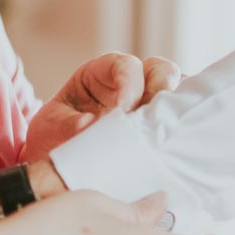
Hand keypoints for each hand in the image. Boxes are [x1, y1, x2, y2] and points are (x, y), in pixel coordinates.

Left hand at [23, 52, 181, 163]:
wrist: (56, 170)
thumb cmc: (53, 140)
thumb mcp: (51, 129)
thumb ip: (68, 125)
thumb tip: (90, 124)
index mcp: (101, 73)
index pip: (124, 64)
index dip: (129, 82)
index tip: (122, 109)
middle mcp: (131, 84)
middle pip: (161, 70)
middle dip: (161, 88)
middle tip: (152, 117)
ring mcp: (149, 106)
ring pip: (178, 93)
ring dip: (176, 110)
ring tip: (166, 133)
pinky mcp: (159, 131)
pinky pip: (181, 121)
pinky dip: (182, 129)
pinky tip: (177, 144)